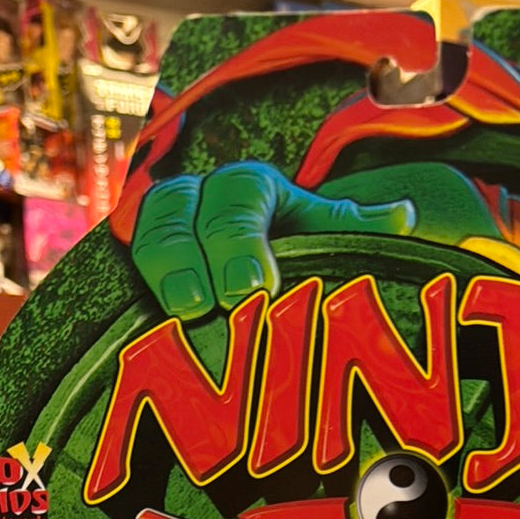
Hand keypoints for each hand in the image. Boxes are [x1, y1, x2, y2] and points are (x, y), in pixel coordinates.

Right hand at [131, 162, 415, 319]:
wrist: (259, 280)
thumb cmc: (301, 259)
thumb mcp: (329, 243)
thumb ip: (358, 233)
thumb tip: (405, 217)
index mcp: (248, 188)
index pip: (236, 199)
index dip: (238, 240)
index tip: (255, 287)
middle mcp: (195, 200)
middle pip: (174, 210)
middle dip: (185, 257)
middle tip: (201, 307)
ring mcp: (154, 233)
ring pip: (136, 232)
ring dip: (150, 271)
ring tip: (173, 316)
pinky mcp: (127, 268)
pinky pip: (114, 268)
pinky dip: (120, 292)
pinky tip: (129, 330)